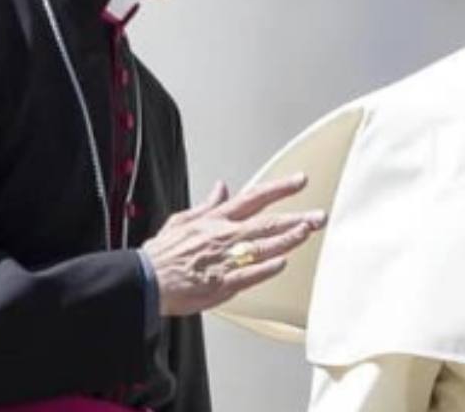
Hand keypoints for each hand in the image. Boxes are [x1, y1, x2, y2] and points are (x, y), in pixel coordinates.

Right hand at [141, 173, 325, 315]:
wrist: (144, 281)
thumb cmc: (162, 254)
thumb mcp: (182, 220)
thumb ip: (207, 205)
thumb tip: (221, 187)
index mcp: (216, 220)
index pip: (254, 197)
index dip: (279, 188)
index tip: (301, 180)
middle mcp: (224, 236)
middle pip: (267, 222)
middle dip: (297, 217)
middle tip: (319, 216)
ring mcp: (225, 260)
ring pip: (264, 246)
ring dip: (289, 239)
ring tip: (308, 232)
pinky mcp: (222, 283)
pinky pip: (249, 274)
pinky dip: (267, 268)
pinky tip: (283, 263)